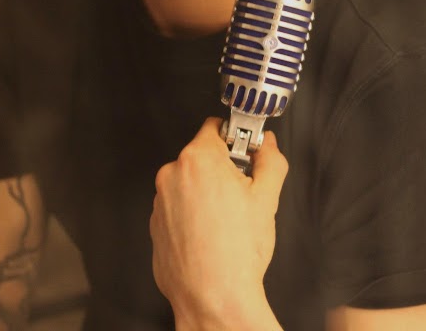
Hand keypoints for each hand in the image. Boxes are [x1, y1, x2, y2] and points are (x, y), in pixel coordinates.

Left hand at [150, 117, 286, 330]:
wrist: (213, 299)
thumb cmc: (235, 253)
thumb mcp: (267, 198)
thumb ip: (270, 160)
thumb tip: (268, 145)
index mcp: (198, 159)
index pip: (215, 127)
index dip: (235, 138)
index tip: (245, 150)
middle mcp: (172, 174)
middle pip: (202, 156)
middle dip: (222, 168)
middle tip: (241, 193)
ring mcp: (160, 200)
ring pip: (189, 183)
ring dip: (205, 192)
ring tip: (226, 220)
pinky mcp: (155, 224)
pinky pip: (177, 207)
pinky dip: (191, 214)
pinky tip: (210, 234)